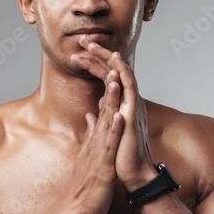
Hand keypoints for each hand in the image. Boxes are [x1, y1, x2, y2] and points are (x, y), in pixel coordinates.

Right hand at [63, 69, 123, 213]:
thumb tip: (91, 117)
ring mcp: (98, 152)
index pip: (103, 108)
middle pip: (103, 107)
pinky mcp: (102, 165)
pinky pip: (109, 145)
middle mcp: (95, 142)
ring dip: (111, 100)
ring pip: (106, 122)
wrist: (76, 211)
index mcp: (95, 140)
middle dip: (107, 84)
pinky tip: (119, 114)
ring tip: (115, 78)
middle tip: (109, 61)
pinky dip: (114, 129)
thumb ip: (90, 135)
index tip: (111, 67)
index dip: (108, 87)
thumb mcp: (87, 156)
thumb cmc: (84, 187)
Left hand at [71, 35, 156, 191]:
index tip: (79, 51)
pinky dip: (123, 72)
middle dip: (98, 52)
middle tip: (82, 38)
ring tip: (92, 42)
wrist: (134, 175)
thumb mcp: (107, 133)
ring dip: (106, 56)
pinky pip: (130, 88)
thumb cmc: (122, 157)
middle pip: (113, 70)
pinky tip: (115, 60)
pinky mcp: (133, 114)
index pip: (106, 77)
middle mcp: (128, 101)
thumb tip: (96, 108)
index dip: (93, 63)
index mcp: (121, 104)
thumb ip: (103, 118)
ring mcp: (132, 106)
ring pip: (122, 73)